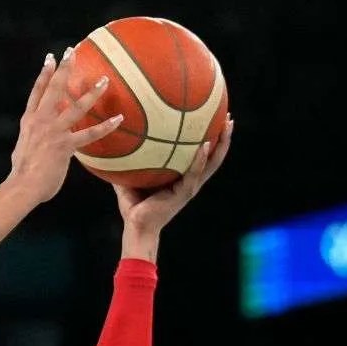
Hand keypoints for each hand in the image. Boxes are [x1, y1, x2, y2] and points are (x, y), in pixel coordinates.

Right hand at [7, 48, 123, 204]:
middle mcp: (40, 122)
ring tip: (105, 80)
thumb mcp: (22, 150)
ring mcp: (53, 132)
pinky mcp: (65, 146)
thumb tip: (37, 143)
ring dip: (91, 93)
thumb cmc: (21, 174)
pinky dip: (105, 126)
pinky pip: (89, 134)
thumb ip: (32, 141)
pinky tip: (118, 119)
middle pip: (53, 89)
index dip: (44, 74)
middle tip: (72, 52)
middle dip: (63, 69)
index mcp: (29, 121)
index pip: (37, 92)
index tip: (51, 59)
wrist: (21, 187)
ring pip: (75, 107)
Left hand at [115, 116, 233, 233]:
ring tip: (227, 125)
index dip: (211, 140)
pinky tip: (205, 144)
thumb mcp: (130, 181)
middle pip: (214, 157)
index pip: (201, 156)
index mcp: (183, 178)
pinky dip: (201, 159)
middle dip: (224, 137)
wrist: (136, 227)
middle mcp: (191, 181)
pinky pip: (195, 172)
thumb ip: (128, 165)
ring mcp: (190, 187)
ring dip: (222, 144)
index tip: (215, 120)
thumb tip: (117, 146)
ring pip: (212, 162)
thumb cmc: (134, 208)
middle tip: (229, 118)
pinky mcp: (185, 192)